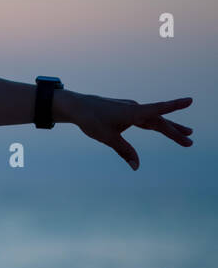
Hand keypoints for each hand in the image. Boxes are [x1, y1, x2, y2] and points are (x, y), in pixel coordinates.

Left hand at [63, 93, 193, 169]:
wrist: (77, 107)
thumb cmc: (91, 120)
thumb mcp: (108, 138)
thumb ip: (124, 151)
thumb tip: (136, 167)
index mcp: (132, 112)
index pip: (157, 109)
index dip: (174, 105)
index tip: (190, 100)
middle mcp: (135, 108)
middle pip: (159, 120)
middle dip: (175, 131)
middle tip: (190, 142)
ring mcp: (132, 108)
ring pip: (154, 119)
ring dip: (169, 127)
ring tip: (186, 134)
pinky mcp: (127, 111)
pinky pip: (146, 118)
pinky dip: (156, 124)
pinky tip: (163, 128)